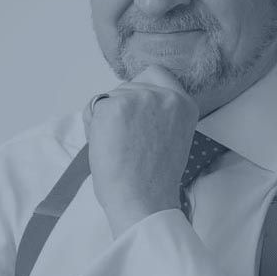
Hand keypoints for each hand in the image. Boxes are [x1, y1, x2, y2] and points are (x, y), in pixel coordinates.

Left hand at [83, 64, 198, 237]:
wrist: (142, 201)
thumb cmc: (153, 179)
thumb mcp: (171, 135)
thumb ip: (159, 113)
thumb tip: (133, 100)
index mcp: (184, 103)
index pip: (157, 74)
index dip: (141, 90)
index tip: (137, 113)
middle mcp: (165, 94)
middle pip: (129, 85)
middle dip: (121, 107)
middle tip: (128, 141)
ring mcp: (140, 97)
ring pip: (111, 96)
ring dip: (106, 117)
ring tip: (119, 147)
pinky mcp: (115, 105)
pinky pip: (95, 108)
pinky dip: (92, 126)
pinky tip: (106, 146)